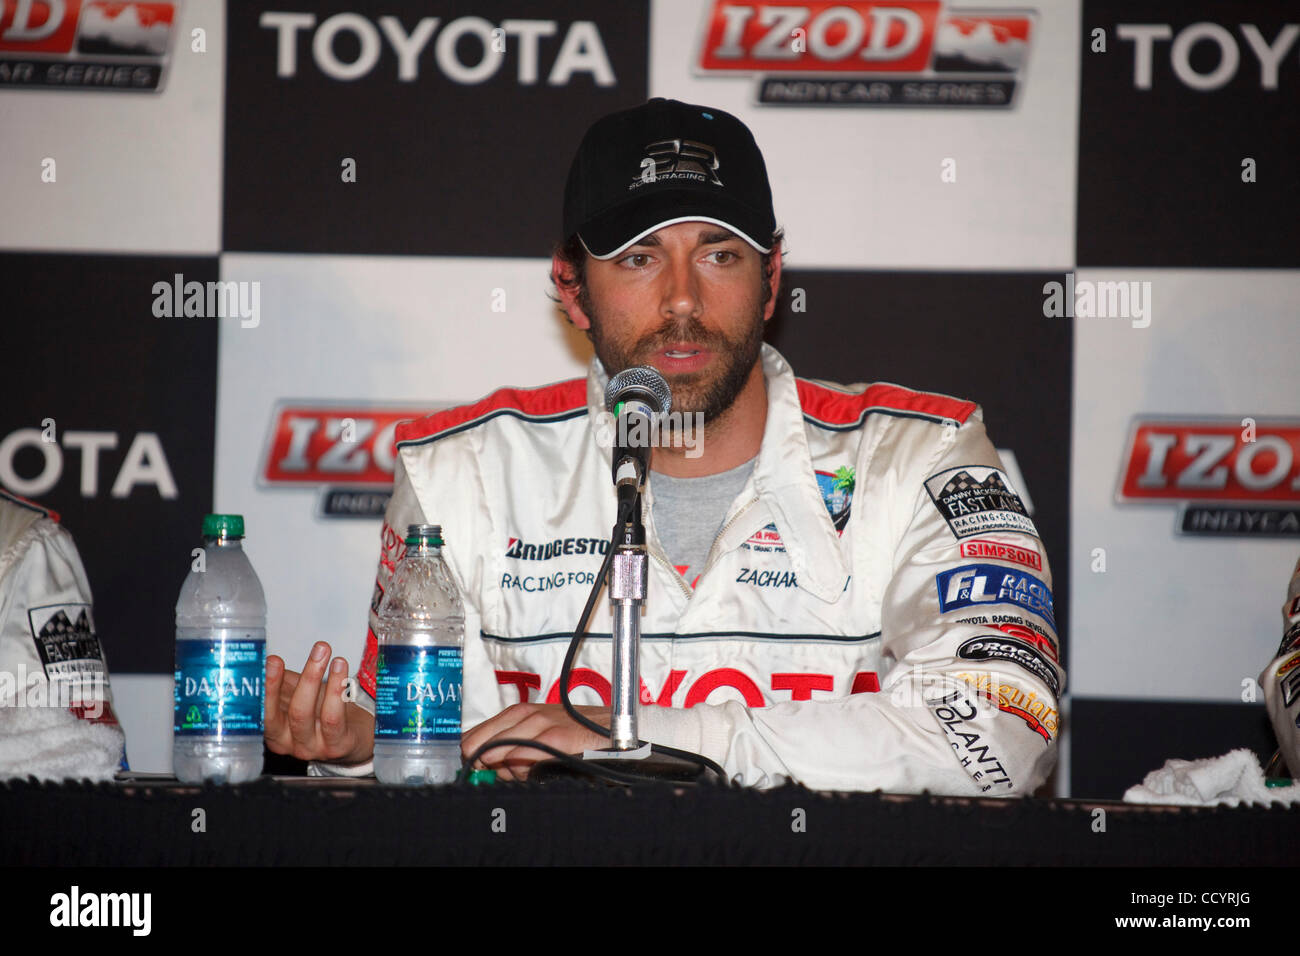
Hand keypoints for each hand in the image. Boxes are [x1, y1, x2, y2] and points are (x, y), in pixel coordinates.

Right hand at [265, 642, 374, 763]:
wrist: (355, 737)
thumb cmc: (323, 713)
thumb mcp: (299, 697)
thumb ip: (282, 683)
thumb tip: (266, 660)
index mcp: (275, 732)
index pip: (261, 712)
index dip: (262, 688)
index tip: (266, 663)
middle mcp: (290, 743)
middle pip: (281, 715)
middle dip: (279, 683)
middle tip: (283, 658)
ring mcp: (313, 747)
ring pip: (304, 713)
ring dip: (311, 678)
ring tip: (321, 651)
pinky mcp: (338, 746)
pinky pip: (333, 717)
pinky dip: (335, 689)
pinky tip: (339, 667)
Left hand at [461, 703, 610, 780]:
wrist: (617, 730)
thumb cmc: (579, 735)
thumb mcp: (542, 736)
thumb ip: (514, 751)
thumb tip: (488, 769)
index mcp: (521, 714)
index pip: (480, 731)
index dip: (471, 750)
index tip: (469, 766)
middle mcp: (530, 714)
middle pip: (487, 736)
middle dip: (480, 757)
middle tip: (484, 771)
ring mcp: (545, 724)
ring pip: (506, 742)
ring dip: (499, 762)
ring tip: (502, 772)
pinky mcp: (561, 737)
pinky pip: (530, 750)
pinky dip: (520, 762)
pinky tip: (519, 770)